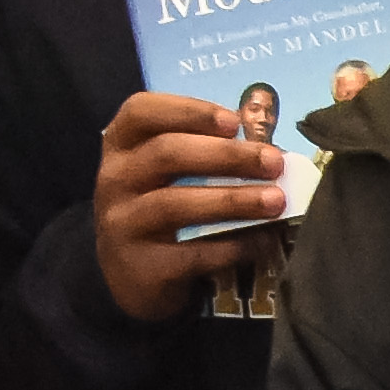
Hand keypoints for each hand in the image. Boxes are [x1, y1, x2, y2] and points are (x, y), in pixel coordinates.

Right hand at [91, 89, 298, 324]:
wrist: (132, 279)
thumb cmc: (159, 211)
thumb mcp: (166, 174)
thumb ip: (203, 150)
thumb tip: (267, 147)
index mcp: (121, 146)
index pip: (141, 112)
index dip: (188, 111)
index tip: (234, 122)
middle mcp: (114, 180)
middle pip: (166, 153)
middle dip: (226, 155)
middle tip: (273, 162)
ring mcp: (122, 224)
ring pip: (175, 203)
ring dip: (232, 199)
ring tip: (275, 201)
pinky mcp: (139, 267)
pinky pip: (189, 253)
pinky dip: (229, 246)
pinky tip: (260, 242)